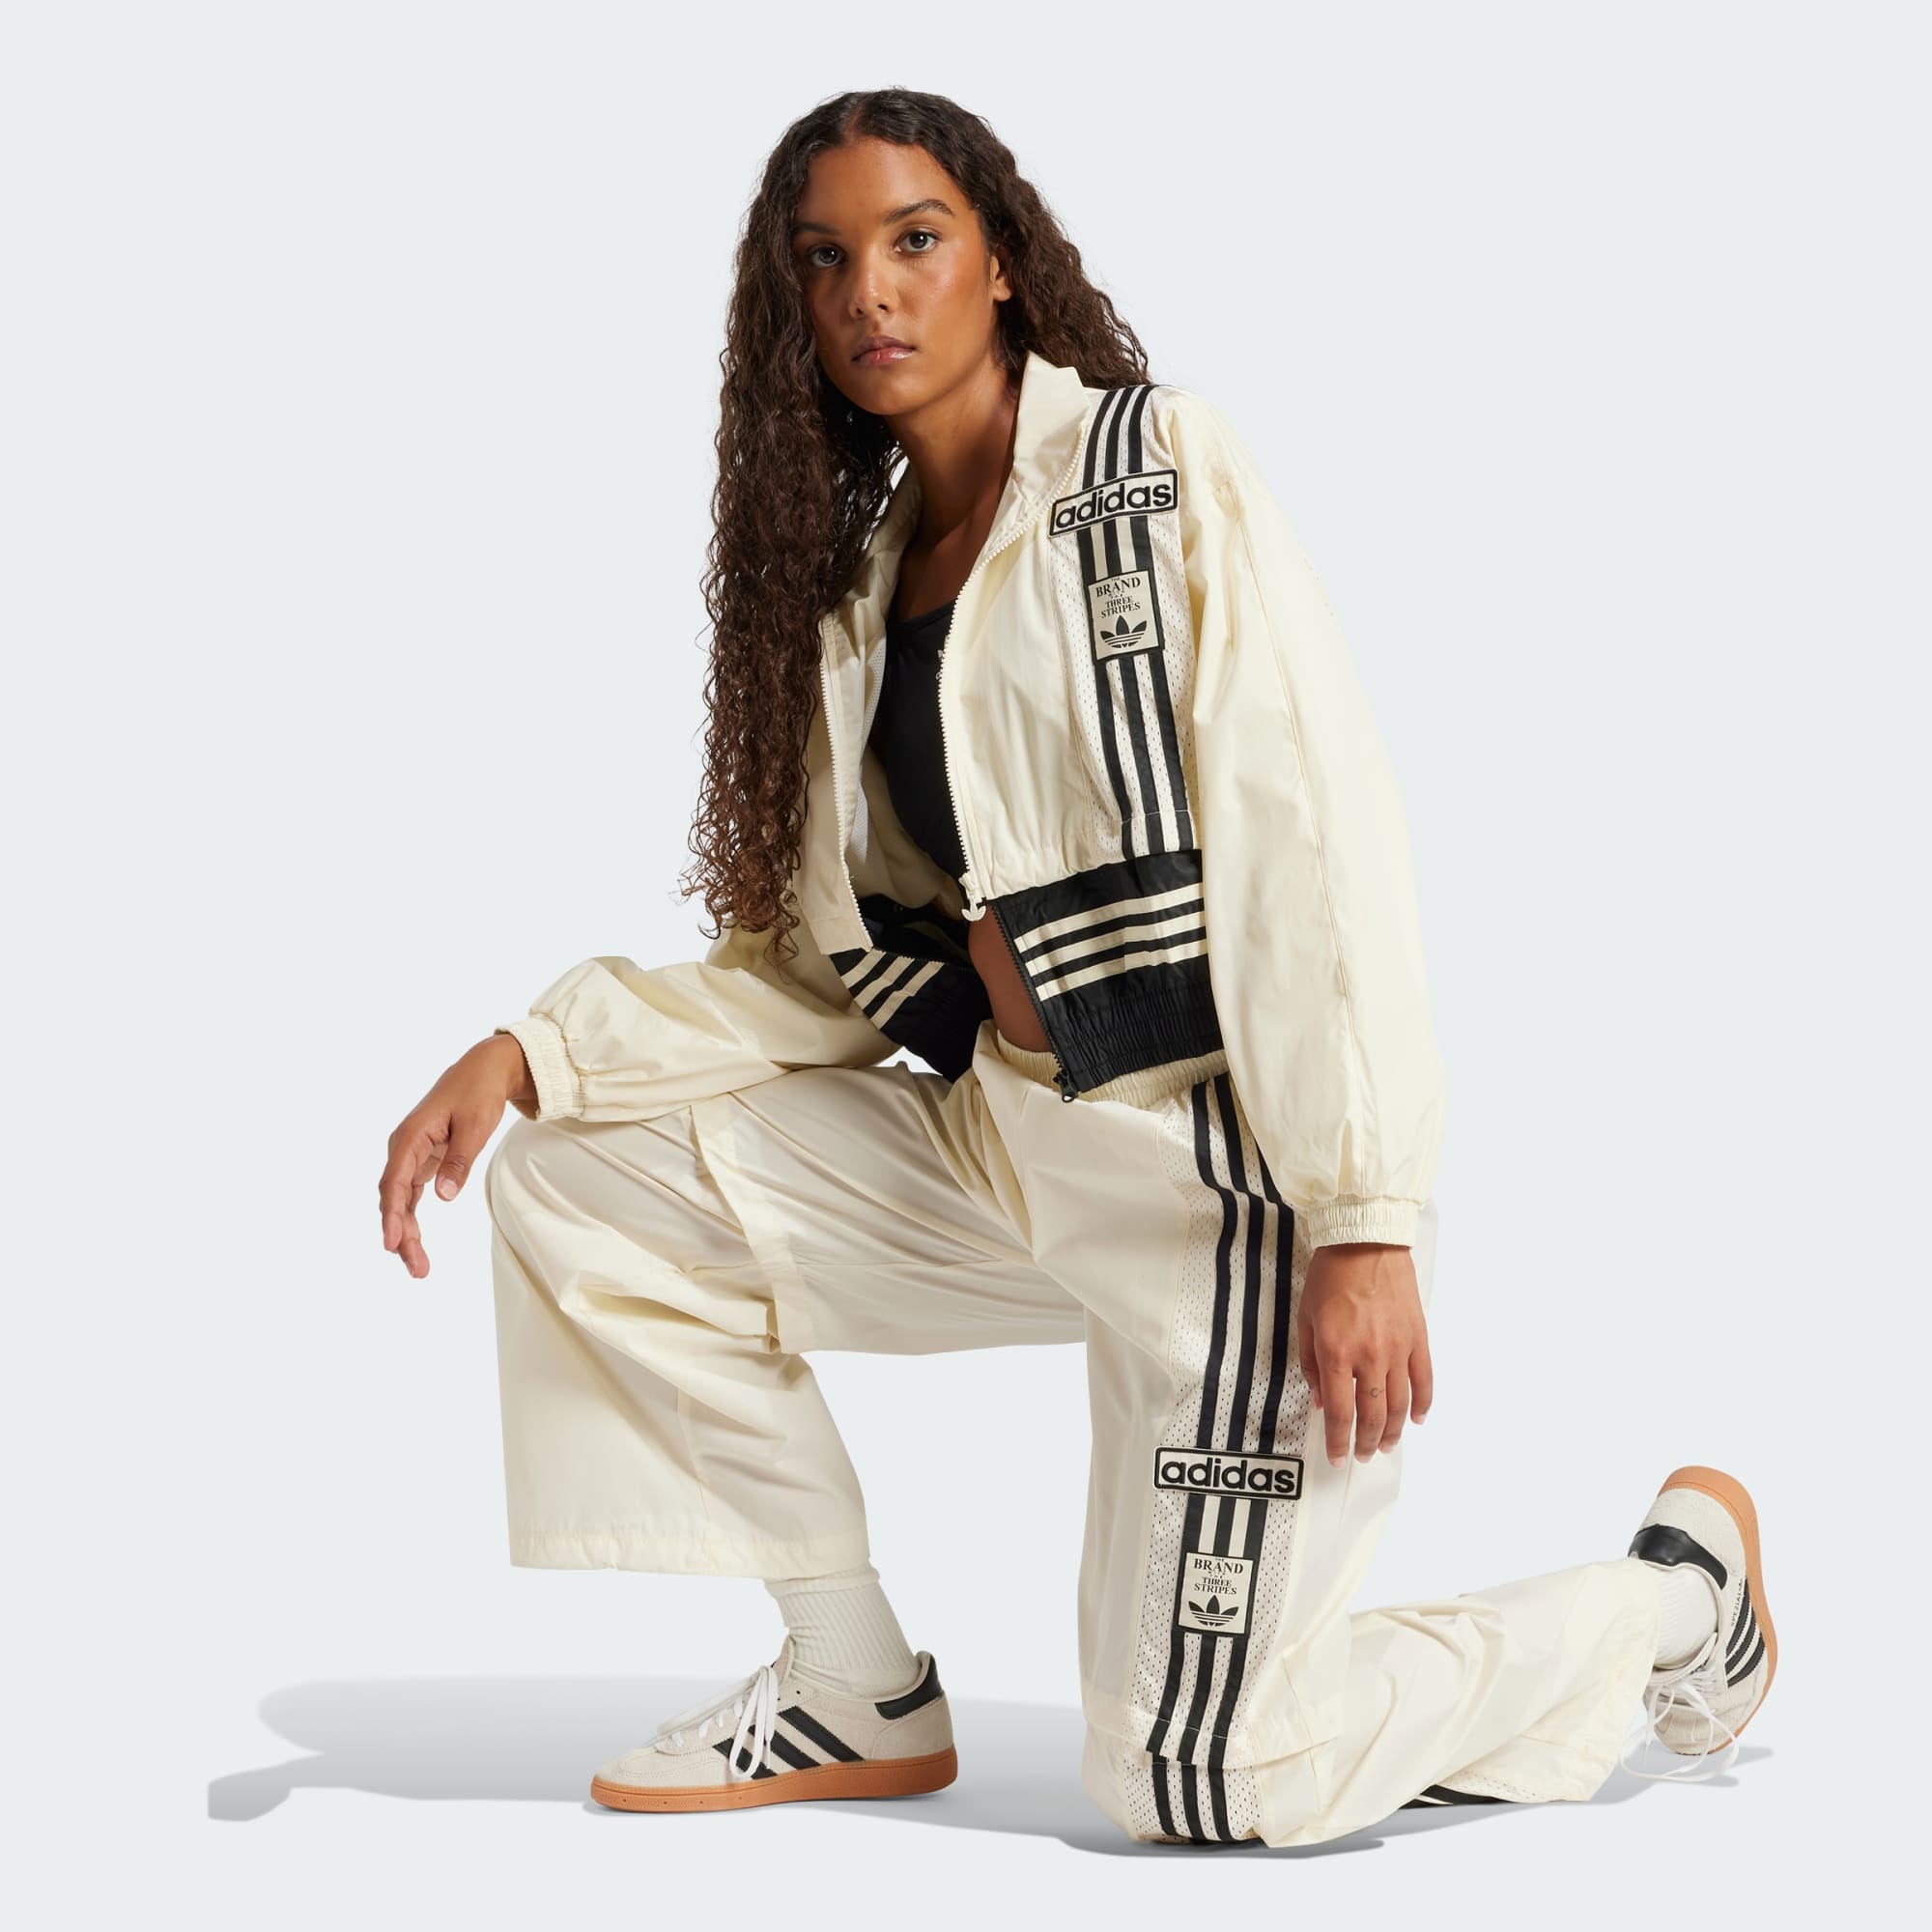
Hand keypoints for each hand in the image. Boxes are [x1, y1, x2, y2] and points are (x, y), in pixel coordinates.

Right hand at [378, 1034, 531, 1276]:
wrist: (483, 1070)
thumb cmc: (478, 1094)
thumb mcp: (475, 1126)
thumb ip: (459, 1161)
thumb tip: (444, 1197)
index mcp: (410, 1137)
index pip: (394, 1182)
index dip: (392, 1215)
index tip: (392, 1243)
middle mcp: (404, 1148)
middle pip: (394, 1198)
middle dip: (401, 1235)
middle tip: (417, 1269)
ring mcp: (411, 1155)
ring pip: (401, 1200)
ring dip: (406, 1232)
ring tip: (418, 1267)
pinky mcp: (422, 1160)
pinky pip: (411, 1195)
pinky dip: (412, 1218)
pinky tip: (415, 1242)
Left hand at [1297, 1242, 1432, 1466]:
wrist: (1364, 1243)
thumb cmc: (1328, 1278)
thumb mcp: (1305, 1321)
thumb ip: (1312, 1366)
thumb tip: (1320, 1402)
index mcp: (1337, 1354)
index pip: (1340, 1413)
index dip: (1338, 1442)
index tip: (1337, 1458)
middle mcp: (1370, 1357)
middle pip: (1373, 1416)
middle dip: (1367, 1443)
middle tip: (1363, 1455)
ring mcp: (1398, 1349)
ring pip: (1401, 1405)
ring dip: (1395, 1432)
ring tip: (1388, 1446)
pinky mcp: (1418, 1338)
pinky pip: (1424, 1380)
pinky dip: (1423, 1404)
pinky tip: (1417, 1419)